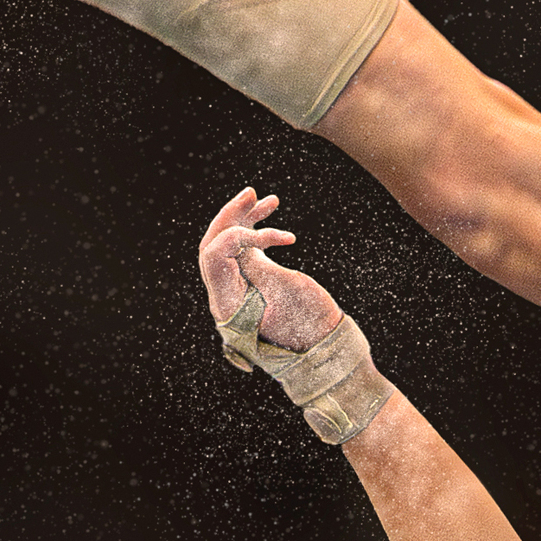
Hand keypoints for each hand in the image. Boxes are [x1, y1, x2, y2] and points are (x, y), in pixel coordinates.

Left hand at [197, 186, 347, 352]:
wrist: (327, 347)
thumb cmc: (310, 325)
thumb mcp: (284, 291)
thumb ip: (255, 265)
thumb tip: (234, 239)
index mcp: (227, 304)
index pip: (213, 257)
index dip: (235, 236)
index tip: (270, 236)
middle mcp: (226, 295)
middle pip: (215, 246)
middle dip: (232, 217)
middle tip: (250, 193)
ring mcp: (239, 287)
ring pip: (231, 244)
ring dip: (246, 218)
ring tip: (266, 198)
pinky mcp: (255, 280)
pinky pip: (247, 250)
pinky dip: (259, 232)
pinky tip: (272, 213)